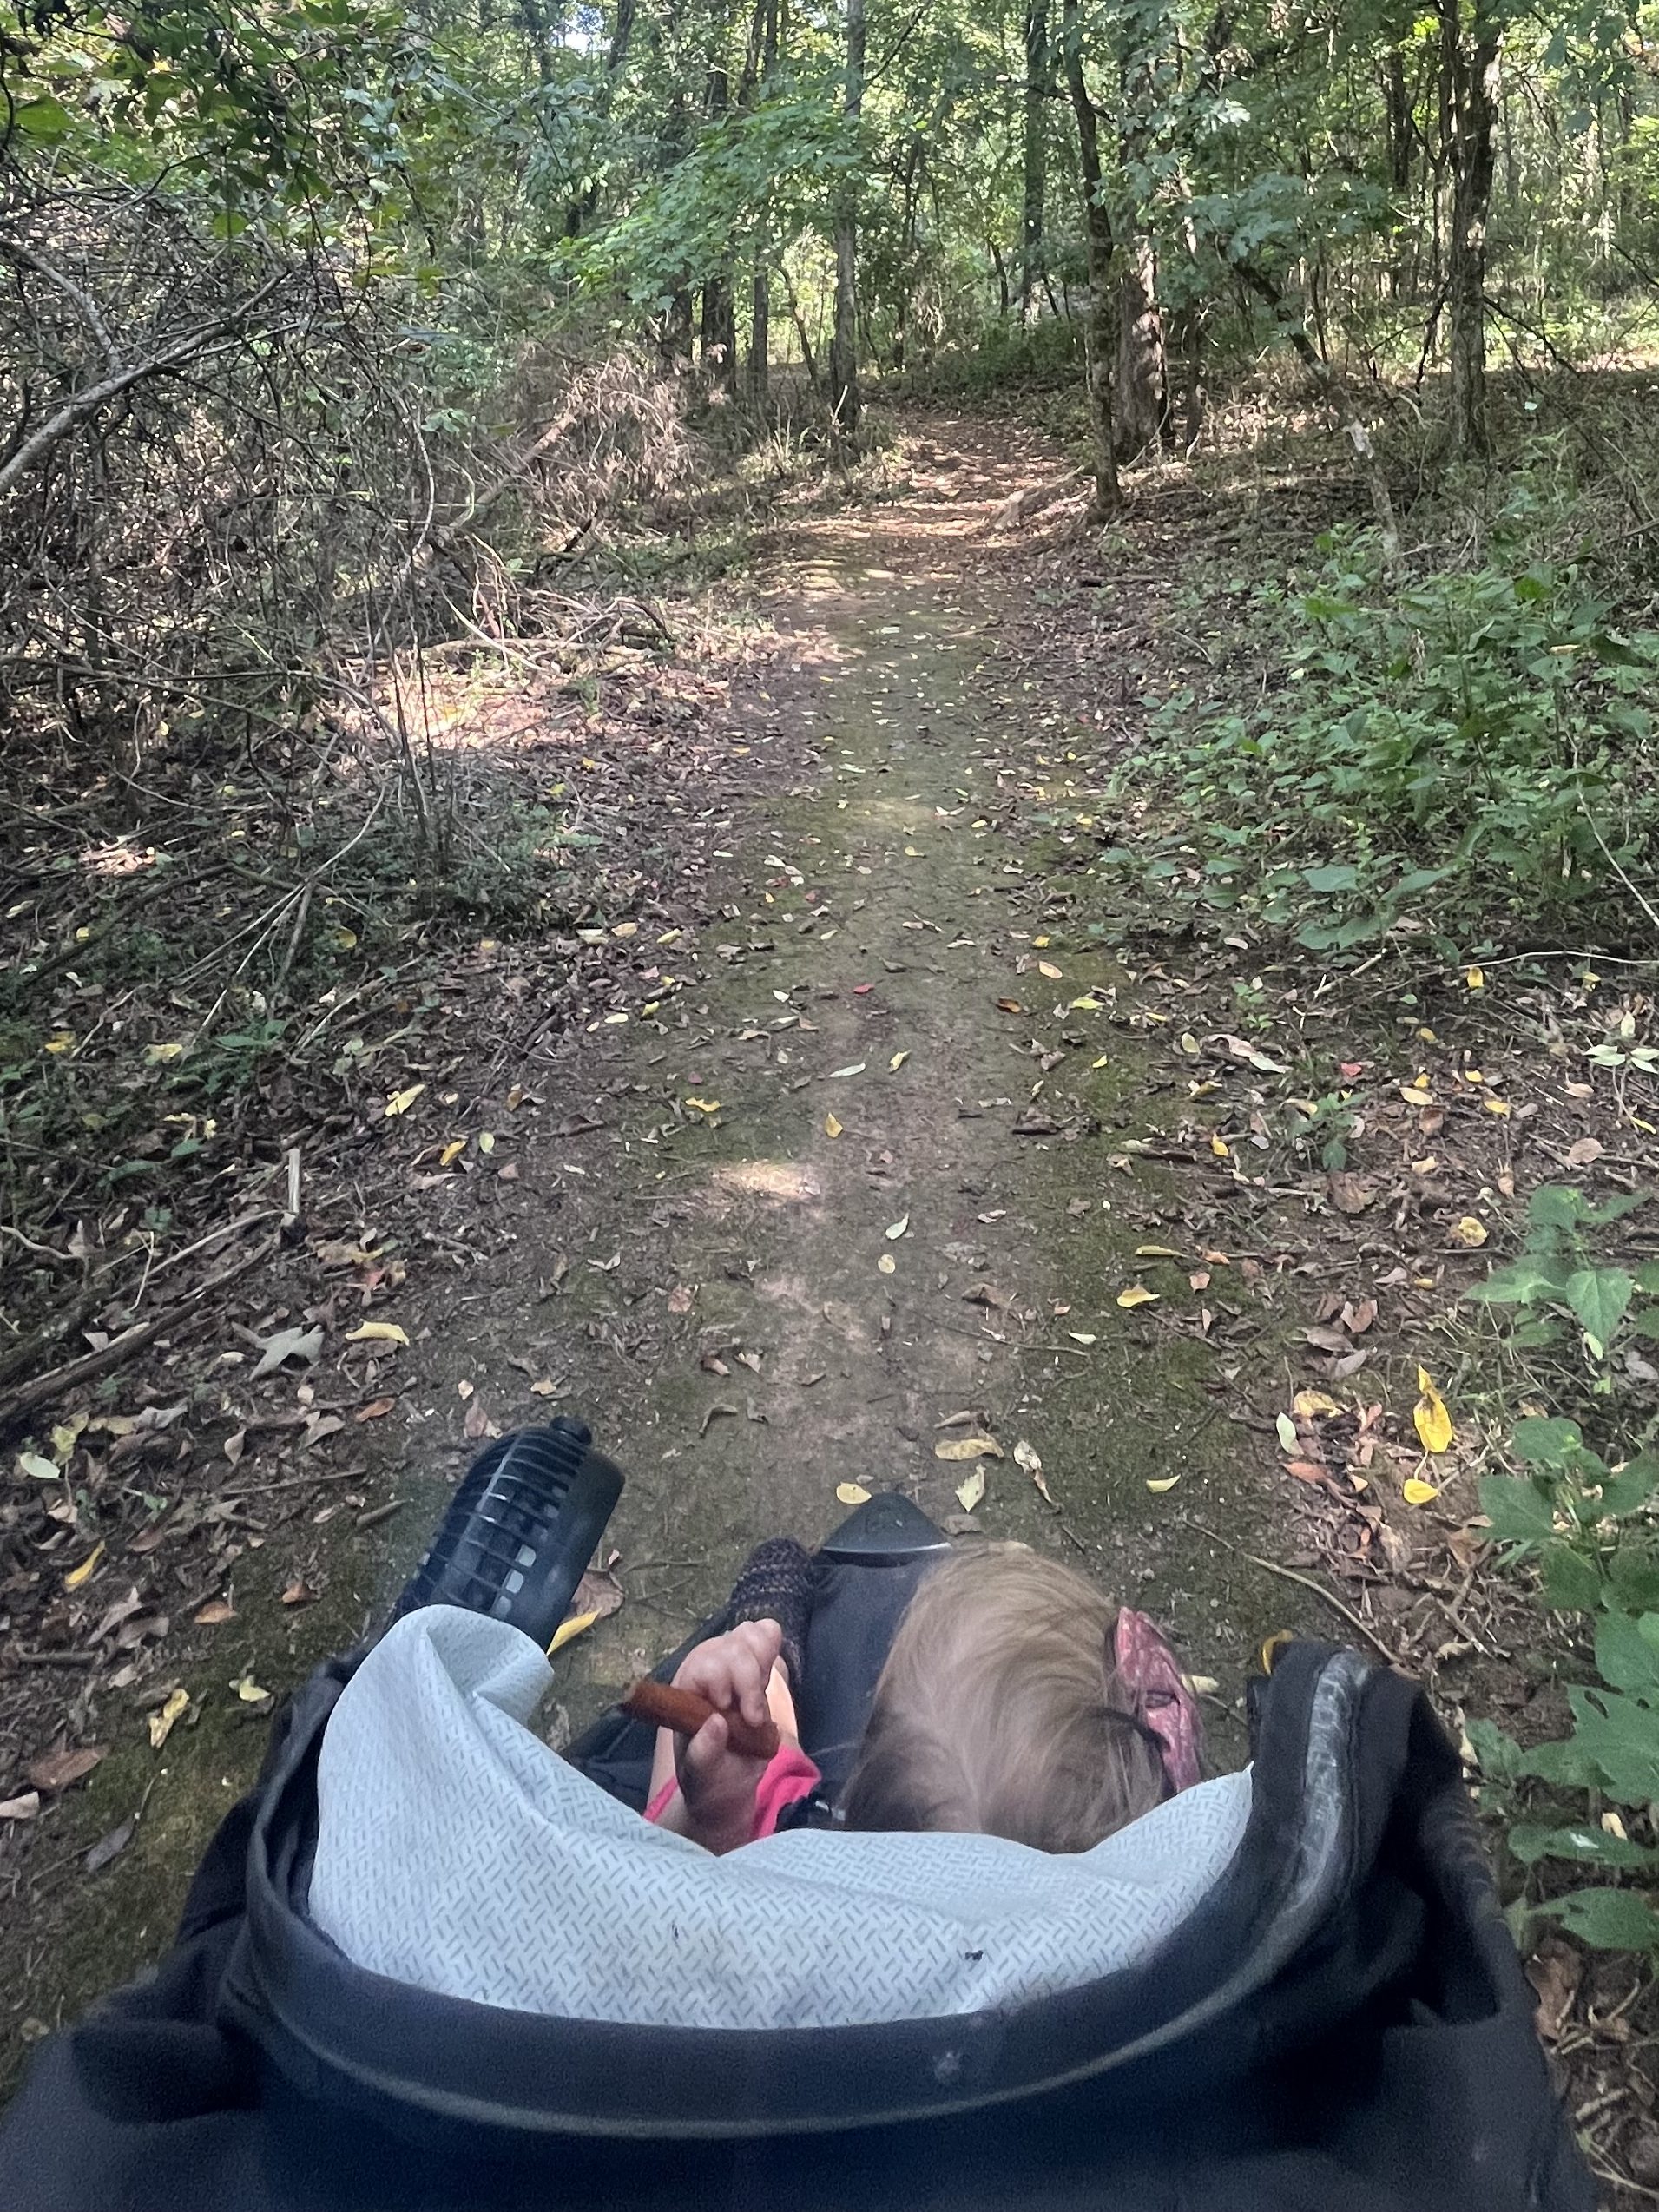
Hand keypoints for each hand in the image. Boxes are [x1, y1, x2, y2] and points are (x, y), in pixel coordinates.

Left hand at [670, 1620, 781, 1854]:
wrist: (726, 1787)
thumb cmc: (708, 1781)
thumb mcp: (702, 1777)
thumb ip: (704, 1753)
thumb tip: (716, 1723)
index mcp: (686, 1692)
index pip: (707, 1665)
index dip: (726, 1682)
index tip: (737, 1716)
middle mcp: (706, 1671)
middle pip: (733, 1645)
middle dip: (750, 1678)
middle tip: (754, 1718)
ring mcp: (730, 1665)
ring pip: (750, 1634)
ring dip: (762, 1663)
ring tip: (759, 1699)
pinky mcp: (753, 1666)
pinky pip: (765, 1636)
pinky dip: (771, 1649)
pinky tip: (768, 1678)